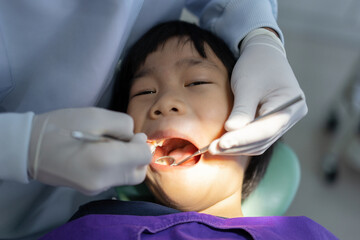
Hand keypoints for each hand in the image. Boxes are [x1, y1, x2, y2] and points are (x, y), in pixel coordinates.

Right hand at [28, 107, 150, 194]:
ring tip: (110, 146)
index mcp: (106, 161)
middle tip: (124, 140)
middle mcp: (104, 180)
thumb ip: (124, 125)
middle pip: (139, 172)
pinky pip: (114, 179)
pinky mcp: (90, 190)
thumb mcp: (96, 115)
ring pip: (128, 177)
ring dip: (127, 161)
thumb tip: (136, 139)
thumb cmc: (62, 126)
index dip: (140, 143)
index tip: (130, 134)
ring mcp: (96, 188)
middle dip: (137, 155)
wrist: (28, 147)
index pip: (143, 157)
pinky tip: (101, 154)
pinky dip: (116, 167)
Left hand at [209, 29, 307, 154]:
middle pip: (263, 139)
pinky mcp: (273, 123)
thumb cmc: (256, 65)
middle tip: (212, 148)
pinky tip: (225, 144)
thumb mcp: (247, 85)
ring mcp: (284, 121)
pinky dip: (241, 142)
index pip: (266, 129)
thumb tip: (231, 131)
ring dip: (238, 147)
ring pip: (260, 143)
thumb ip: (242, 109)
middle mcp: (292, 116)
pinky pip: (258, 139)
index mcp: (292, 104)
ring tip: (215, 148)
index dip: (242, 138)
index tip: (221, 143)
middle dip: (237, 145)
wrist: (264, 54)